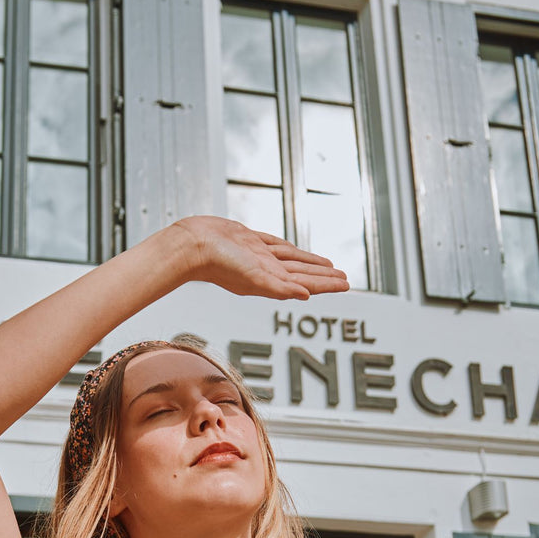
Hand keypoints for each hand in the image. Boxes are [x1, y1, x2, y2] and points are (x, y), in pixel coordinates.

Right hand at [172, 215, 349, 300]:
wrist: (193, 246)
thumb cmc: (218, 264)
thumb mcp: (252, 277)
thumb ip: (278, 288)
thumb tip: (304, 295)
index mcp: (269, 281)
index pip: (305, 283)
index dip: (326, 284)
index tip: (345, 284)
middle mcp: (266, 271)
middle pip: (303, 274)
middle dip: (324, 277)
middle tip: (345, 279)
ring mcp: (258, 257)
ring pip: (293, 260)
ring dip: (310, 264)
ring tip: (329, 266)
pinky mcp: (249, 242)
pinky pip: (277, 247)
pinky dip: (290, 251)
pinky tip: (296, 253)